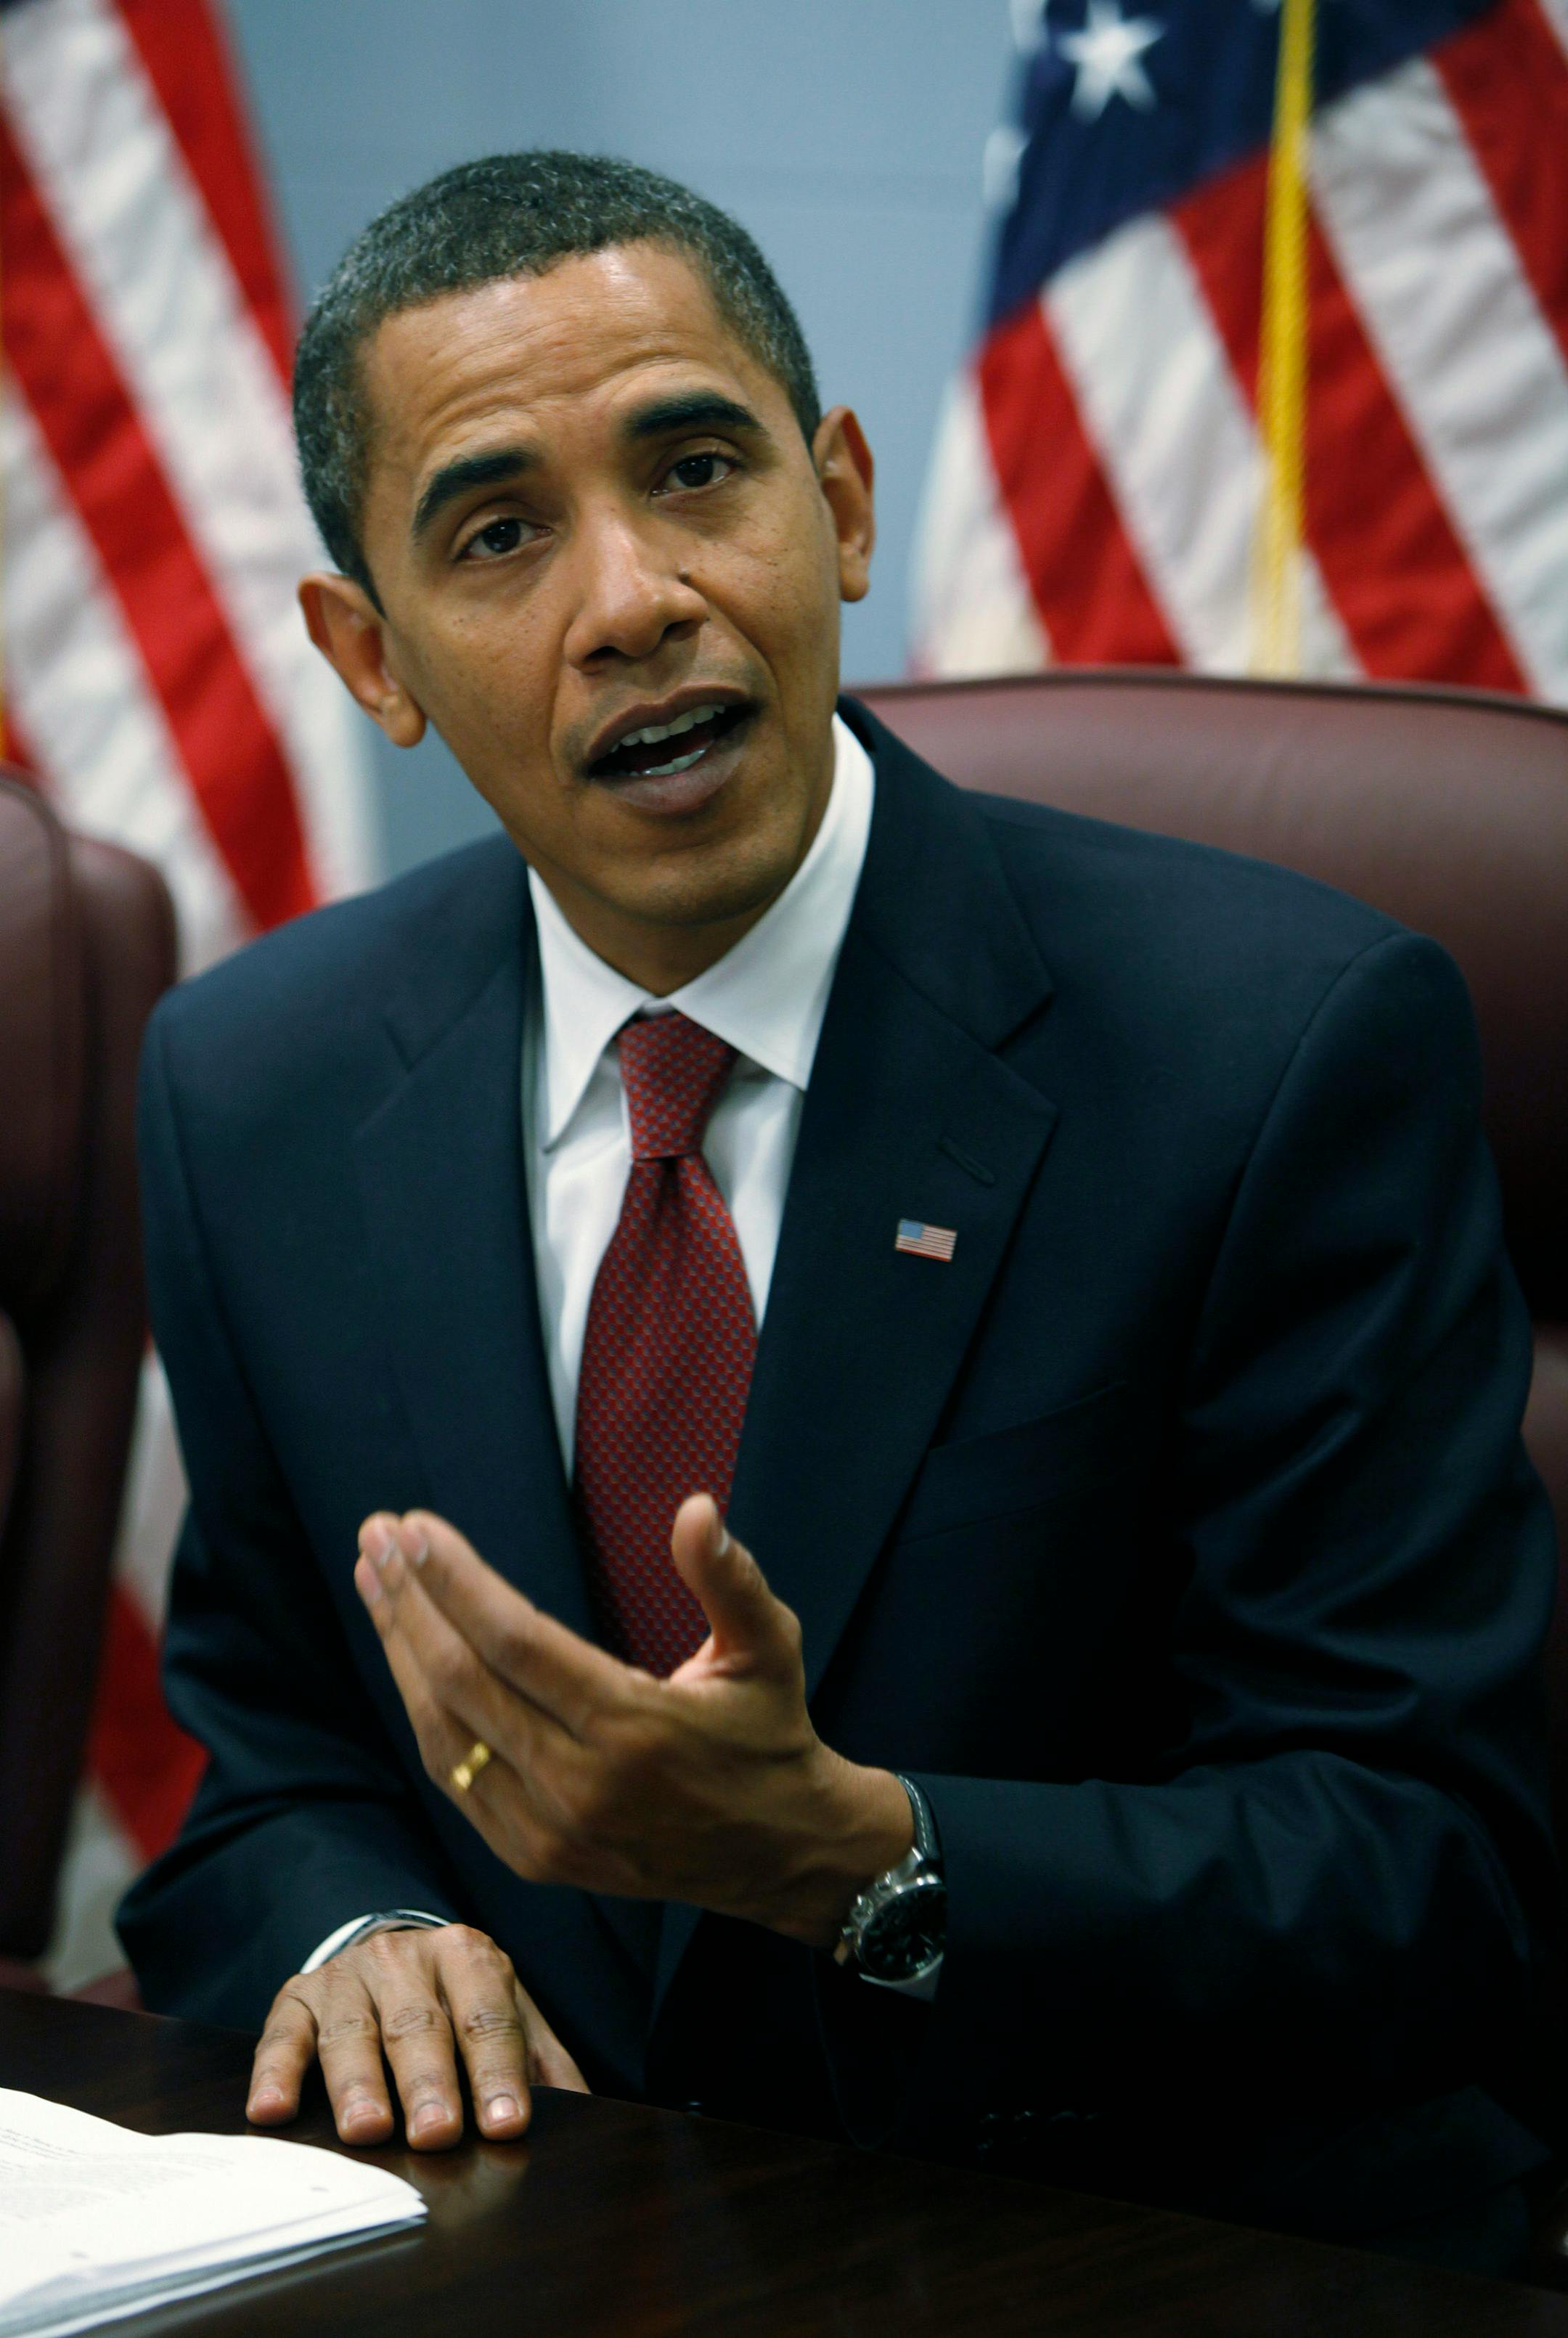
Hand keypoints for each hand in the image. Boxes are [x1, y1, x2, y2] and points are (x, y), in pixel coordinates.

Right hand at [246, 1921, 586, 2149]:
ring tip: (366, 2129)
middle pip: (420, 2024)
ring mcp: (348, 1976)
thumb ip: (544, 2065)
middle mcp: (406, 1957)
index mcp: (469, 1957)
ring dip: (358, 2083)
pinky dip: (275, 2072)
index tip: (506, 2123)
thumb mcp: (510, 2018)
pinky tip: (272, 2110)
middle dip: (429, 2081)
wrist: (391, 1954)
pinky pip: (282, 2035)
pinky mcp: (296, 1997)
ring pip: (352, 2031)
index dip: (498, 2072)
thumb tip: (588, 2118)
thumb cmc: (459, 2004)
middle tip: (437, 2132)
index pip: (488, 2018)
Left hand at [354, 1495, 911, 1946]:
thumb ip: (731, 1579)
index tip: (413, 1528)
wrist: (778, 1855)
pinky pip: (458, 1778)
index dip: (455, 1581)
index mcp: (635, 1726)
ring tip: (376, 1582)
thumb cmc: (769, 1735)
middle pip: (463, 1680)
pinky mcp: (535, 1858)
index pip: (515, 1641)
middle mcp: (581, 1785)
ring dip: (400, 1651)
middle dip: (409, 1601)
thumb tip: (698, 1510)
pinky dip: (423, 1712)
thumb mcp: (770, 1648)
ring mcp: (550, 1831)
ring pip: (446, 1732)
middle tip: (376, 1536)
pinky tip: (407, 1657)